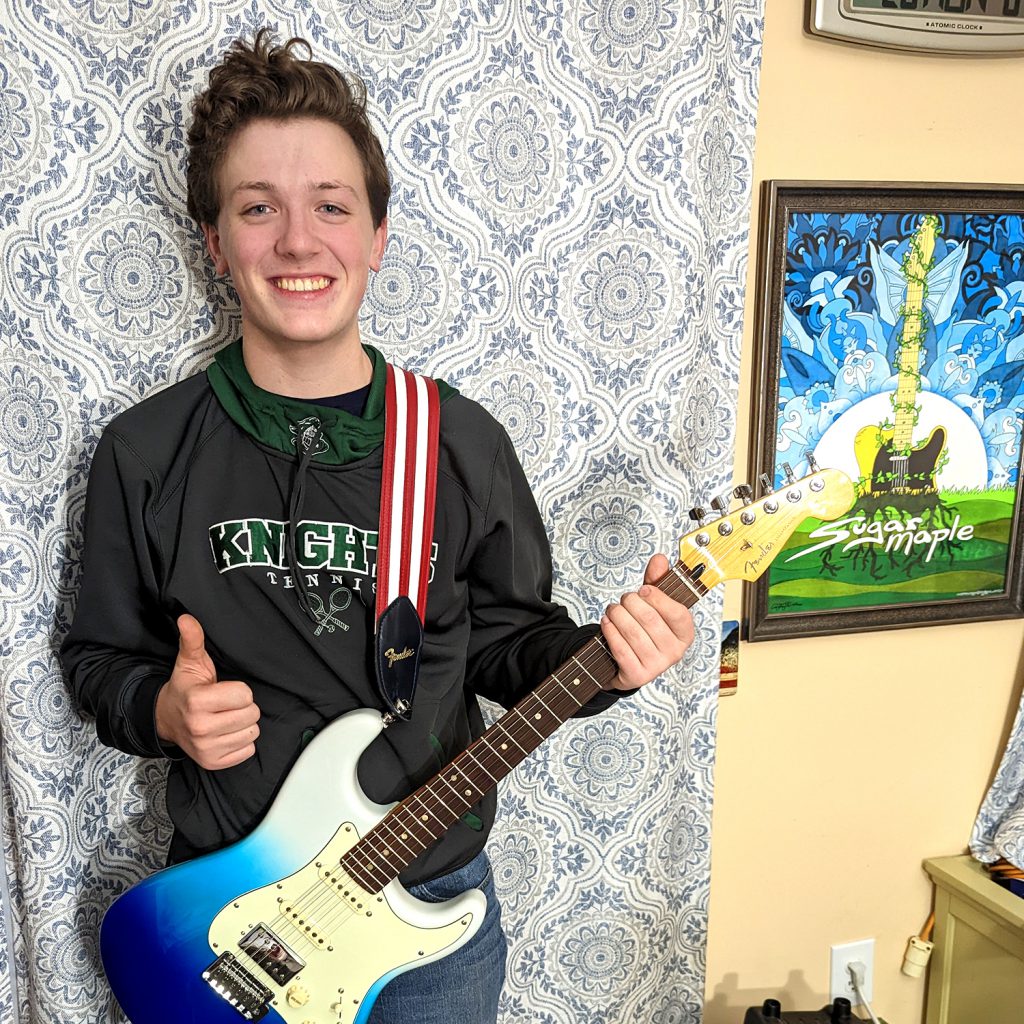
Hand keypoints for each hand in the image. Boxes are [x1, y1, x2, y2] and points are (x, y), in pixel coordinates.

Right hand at [155, 614, 260, 769]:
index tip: (223, 690)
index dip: (238, 690)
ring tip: (224, 717)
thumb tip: (186, 618)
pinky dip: (240, 741)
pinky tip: (225, 732)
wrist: (166, 720)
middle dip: (243, 706)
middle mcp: (201, 729)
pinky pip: (248, 750)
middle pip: (252, 714)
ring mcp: (206, 749)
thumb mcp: (189, 662)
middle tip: (225, 704)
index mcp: (198, 702)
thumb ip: (192, 640)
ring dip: (242, 724)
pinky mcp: (213, 763)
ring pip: (252, 732)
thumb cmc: (185, 689)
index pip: (245, 695)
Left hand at [600, 554, 693, 690]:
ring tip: (613, 609)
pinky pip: (621, 649)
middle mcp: (675, 653)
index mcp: (685, 634)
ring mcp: (656, 667)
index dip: (659, 598)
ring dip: (617, 615)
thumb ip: (656, 582)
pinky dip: (610, 631)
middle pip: (650, 620)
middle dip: (631, 603)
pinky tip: (606, 622)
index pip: (678, 614)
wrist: (626, 663)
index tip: (642, 589)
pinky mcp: (637, 676)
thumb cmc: (644, 630)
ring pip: (633, 633)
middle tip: (623, 599)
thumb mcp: (653, 605)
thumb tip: (659, 559)